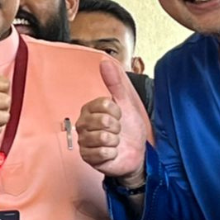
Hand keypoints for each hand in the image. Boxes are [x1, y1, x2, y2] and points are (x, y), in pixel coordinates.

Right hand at [76, 60, 146, 181]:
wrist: (136, 154)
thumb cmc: (130, 129)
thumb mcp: (126, 104)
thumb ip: (115, 83)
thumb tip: (105, 62)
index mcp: (90, 109)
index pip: (104, 104)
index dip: (117, 111)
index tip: (120, 116)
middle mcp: (83, 124)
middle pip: (103, 121)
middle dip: (117, 127)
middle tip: (117, 131)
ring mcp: (84, 140)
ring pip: (102, 137)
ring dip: (115, 142)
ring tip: (115, 142)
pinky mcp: (87, 156)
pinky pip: (101, 152)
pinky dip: (112, 154)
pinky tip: (111, 153)